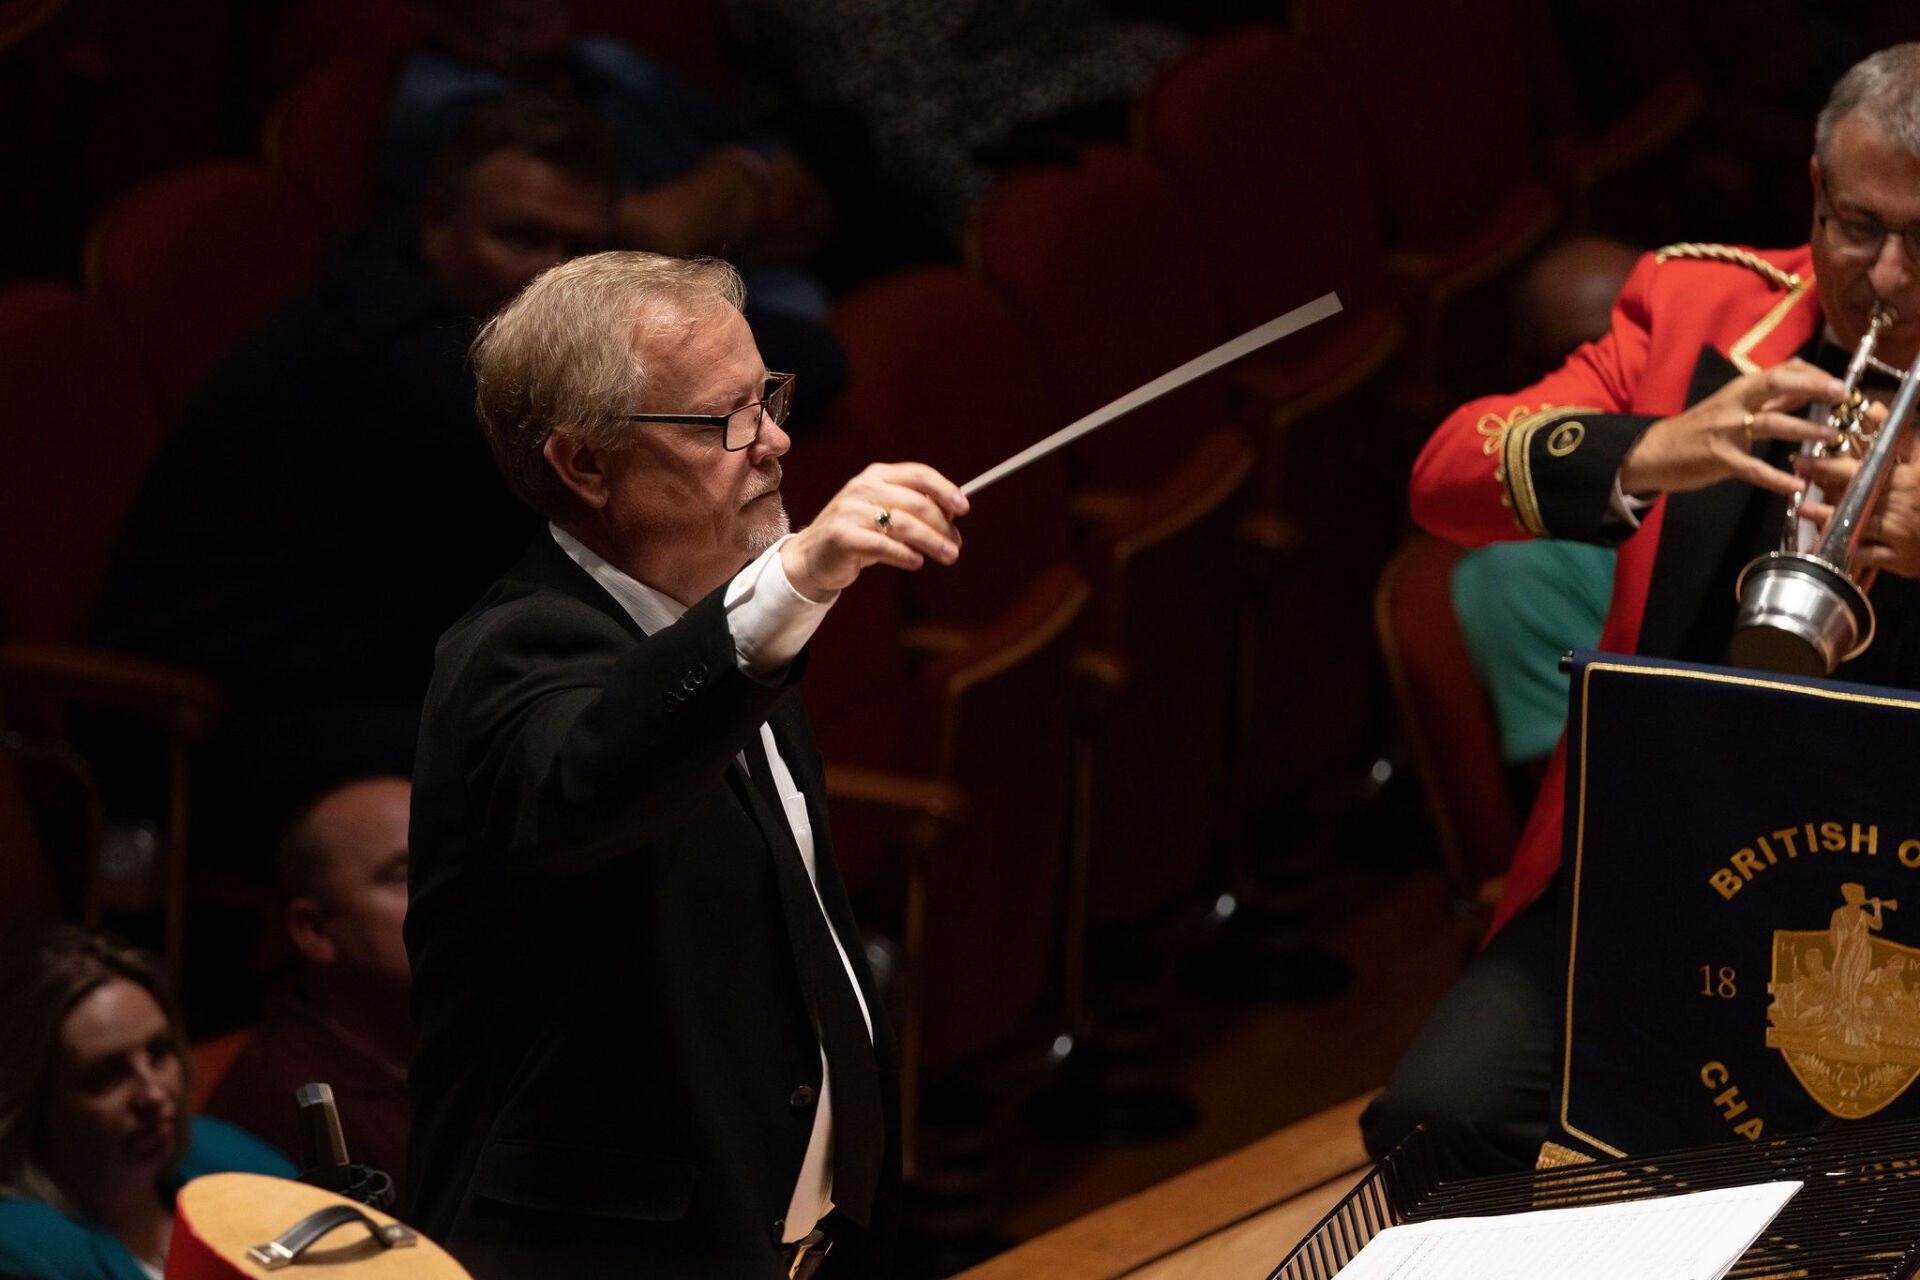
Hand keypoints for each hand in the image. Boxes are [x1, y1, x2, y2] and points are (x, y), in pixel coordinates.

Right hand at [781, 463, 968, 597]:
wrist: (813, 556)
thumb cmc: (858, 534)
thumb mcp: (884, 513)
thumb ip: (914, 508)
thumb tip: (953, 514)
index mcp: (876, 476)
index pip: (918, 474)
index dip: (944, 489)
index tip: (964, 507)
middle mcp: (862, 488)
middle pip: (915, 503)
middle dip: (942, 525)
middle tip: (957, 544)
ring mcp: (850, 511)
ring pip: (903, 524)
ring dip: (931, 542)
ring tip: (948, 556)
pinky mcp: (842, 537)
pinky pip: (883, 546)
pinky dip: (905, 555)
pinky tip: (917, 562)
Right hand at [1617, 358, 1848, 496]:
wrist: (1653, 453)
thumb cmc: (1697, 429)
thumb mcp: (1732, 407)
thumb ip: (1768, 400)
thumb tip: (1806, 389)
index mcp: (1740, 389)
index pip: (1783, 370)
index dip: (1815, 374)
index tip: (1840, 384)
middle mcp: (1734, 404)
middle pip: (1779, 383)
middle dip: (1814, 386)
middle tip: (1843, 394)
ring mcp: (1726, 430)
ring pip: (1772, 424)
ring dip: (1806, 429)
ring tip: (1833, 436)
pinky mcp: (1719, 458)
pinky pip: (1753, 469)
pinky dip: (1777, 479)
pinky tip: (1796, 487)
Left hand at [1792, 449, 1919, 579]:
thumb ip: (1900, 439)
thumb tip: (1875, 408)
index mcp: (1912, 476)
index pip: (1874, 458)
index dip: (1840, 452)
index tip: (1817, 442)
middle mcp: (1905, 501)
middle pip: (1860, 485)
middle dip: (1826, 473)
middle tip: (1801, 465)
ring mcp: (1901, 531)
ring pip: (1857, 519)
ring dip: (1826, 514)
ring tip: (1803, 507)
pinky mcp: (1898, 558)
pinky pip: (1864, 554)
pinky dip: (1843, 549)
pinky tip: (1823, 543)